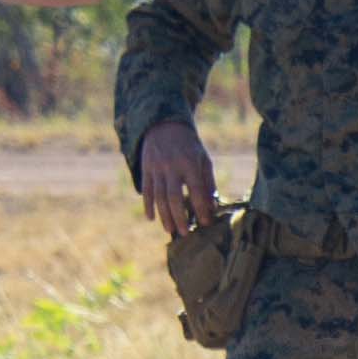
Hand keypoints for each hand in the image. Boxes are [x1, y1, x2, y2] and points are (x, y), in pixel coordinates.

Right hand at [136, 119, 217, 237]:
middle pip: (174, 196)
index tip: (206, 223)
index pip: (196, 190)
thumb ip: (208, 183)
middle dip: (179, 217)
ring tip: (170, 230)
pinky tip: (151, 218)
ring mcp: (156, 167)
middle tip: (185, 233)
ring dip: (164, 215)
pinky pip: (145, 190)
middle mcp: (171, 166)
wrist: (165, 125)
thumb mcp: (203, 159)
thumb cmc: (190, 146)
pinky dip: (147, 205)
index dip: (201, 208)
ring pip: (158, 196)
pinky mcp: (145, 168)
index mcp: (189, 163)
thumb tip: (212, 207)